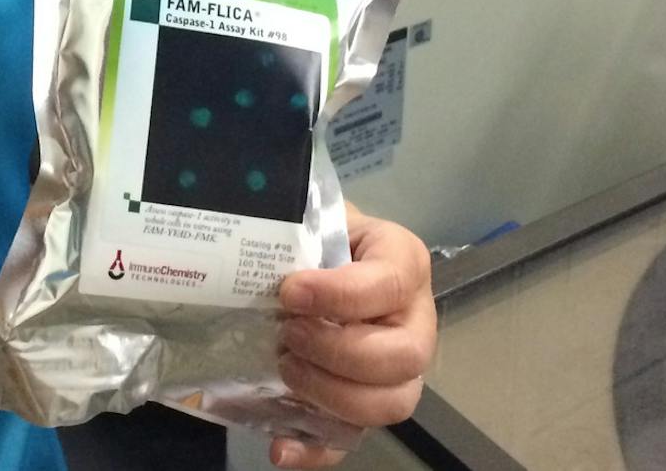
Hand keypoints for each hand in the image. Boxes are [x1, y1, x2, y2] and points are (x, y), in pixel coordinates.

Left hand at [267, 207, 435, 468]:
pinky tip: (280, 446)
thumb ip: (300, 226)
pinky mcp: (366, 405)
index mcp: (404, 264)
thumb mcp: (316, 218)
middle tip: (289, 334)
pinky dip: (315, 450)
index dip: (341, 295)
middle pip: (402, 357)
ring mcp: (397, 371)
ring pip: (390, 404)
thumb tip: (251, 239)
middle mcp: (414, 322)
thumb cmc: (318, 236)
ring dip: (331, 395)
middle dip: (338, 352)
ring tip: (284, 368)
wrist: (314, 261)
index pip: (390, 284)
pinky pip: (353, 440)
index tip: (290, 292)